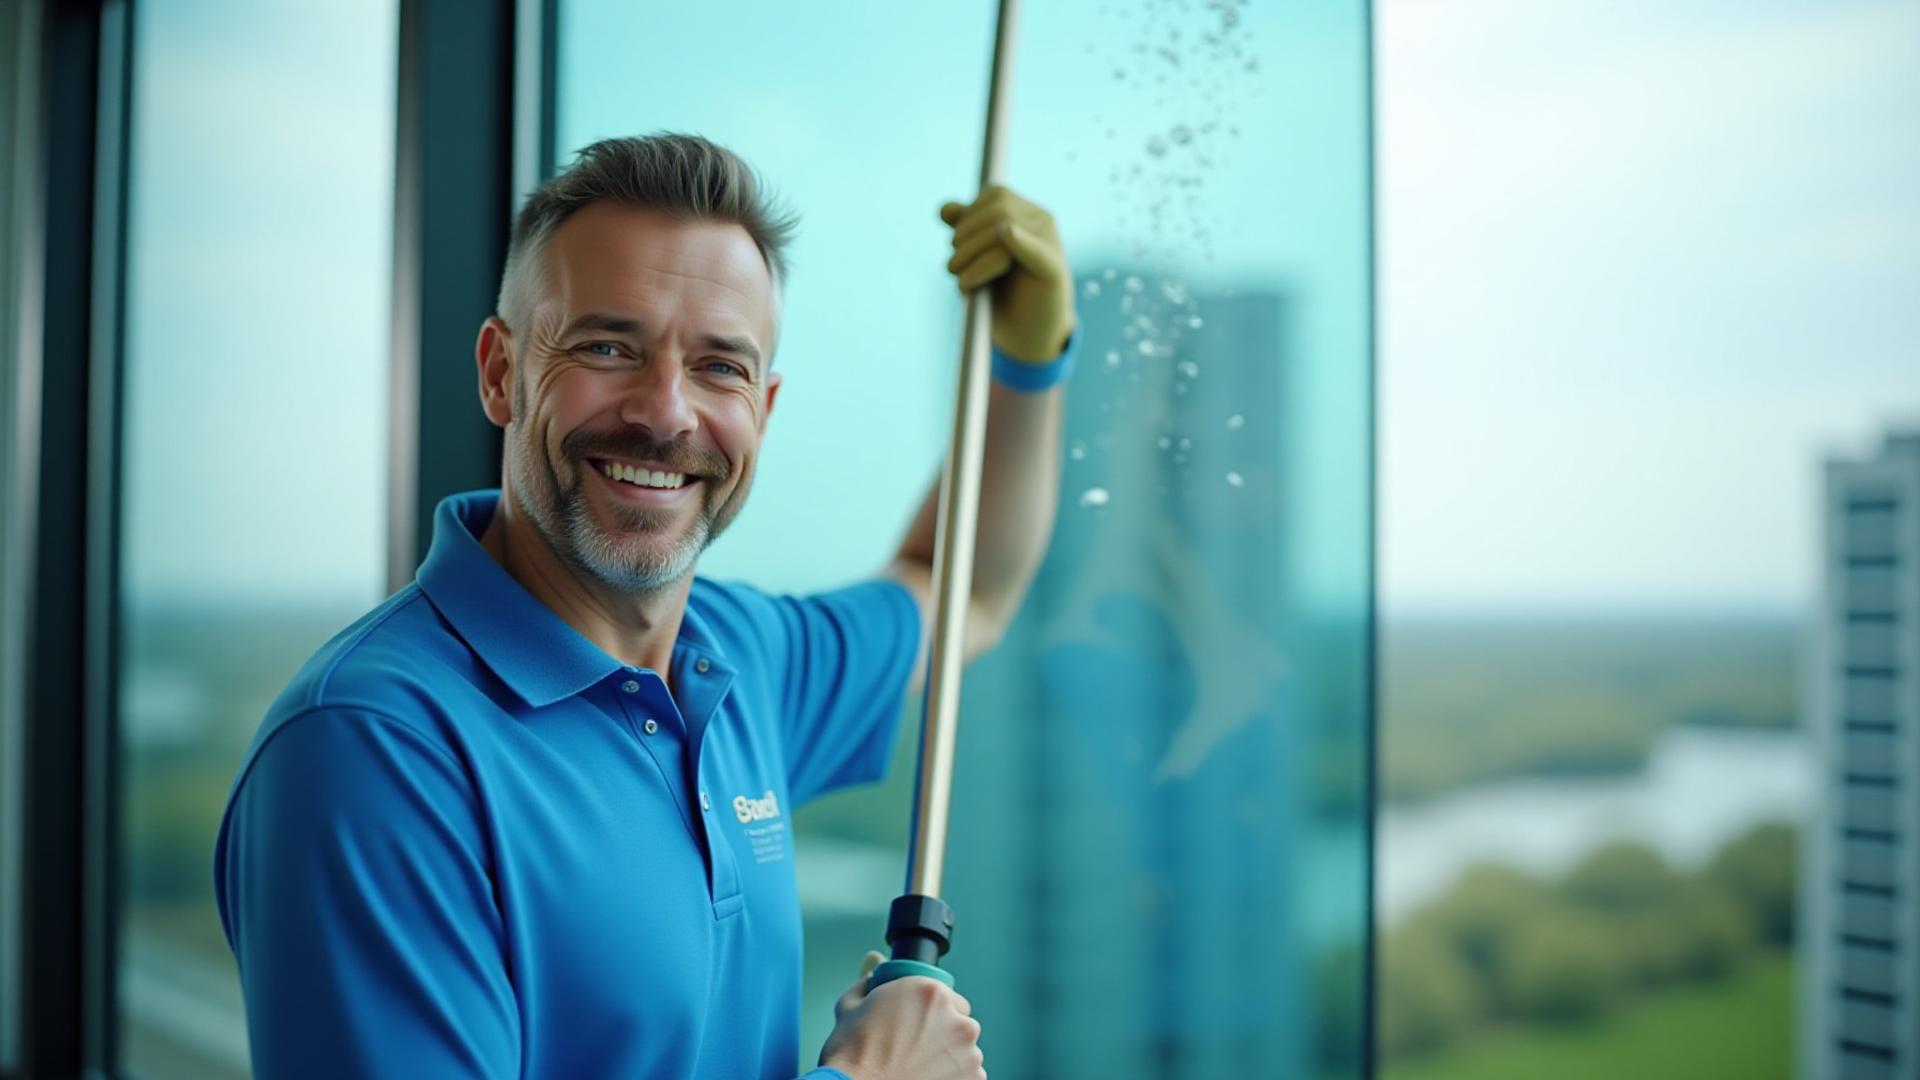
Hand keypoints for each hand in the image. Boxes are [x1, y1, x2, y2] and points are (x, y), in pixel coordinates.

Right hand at [819, 951, 986, 1079]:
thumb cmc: (852, 1054)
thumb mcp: (850, 1007)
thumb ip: (866, 985)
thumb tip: (871, 975)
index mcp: (932, 993)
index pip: (949, 998)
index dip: (934, 1012)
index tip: (922, 1025)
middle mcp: (957, 1020)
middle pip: (961, 1023)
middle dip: (945, 1034)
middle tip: (919, 1048)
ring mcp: (968, 1053)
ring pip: (965, 1051)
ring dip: (949, 1057)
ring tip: (920, 1068)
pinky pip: (968, 1076)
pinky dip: (953, 1078)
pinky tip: (927, 1079)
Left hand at [941, 186, 1075, 362]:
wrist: (1028, 334)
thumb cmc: (1003, 294)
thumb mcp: (977, 259)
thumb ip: (965, 231)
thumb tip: (945, 209)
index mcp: (1027, 214)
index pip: (995, 195)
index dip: (969, 216)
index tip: (957, 245)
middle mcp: (1042, 222)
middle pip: (998, 209)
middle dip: (965, 237)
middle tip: (954, 268)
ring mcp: (1051, 244)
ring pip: (1004, 228)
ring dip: (972, 254)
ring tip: (962, 281)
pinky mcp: (1053, 271)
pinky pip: (1035, 250)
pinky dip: (1020, 241)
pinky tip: (1008, 235)